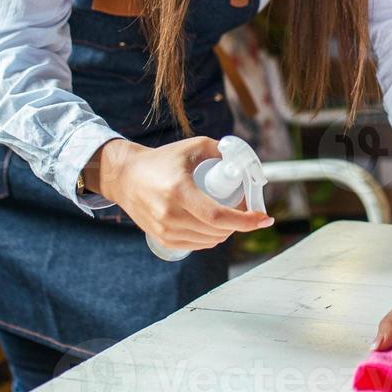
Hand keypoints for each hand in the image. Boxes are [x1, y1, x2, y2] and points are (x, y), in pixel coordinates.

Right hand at [87, 137, 272, 249]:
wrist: (126, 177)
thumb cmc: (163, 160)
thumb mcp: (193, 146)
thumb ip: (222, 149)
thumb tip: (247, 162)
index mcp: (179, 190)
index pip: (218, 216)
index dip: (245, 221)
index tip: (265, 218)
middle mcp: (170, 214)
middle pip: (217, 230)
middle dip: (240, 223)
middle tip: (247, 209)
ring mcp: (164, 230)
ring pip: (210, 240)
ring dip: (228, 231)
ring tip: (232, 214)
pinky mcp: (162, 239)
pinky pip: (197, 245)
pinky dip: (213, 238)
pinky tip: (217, 226)